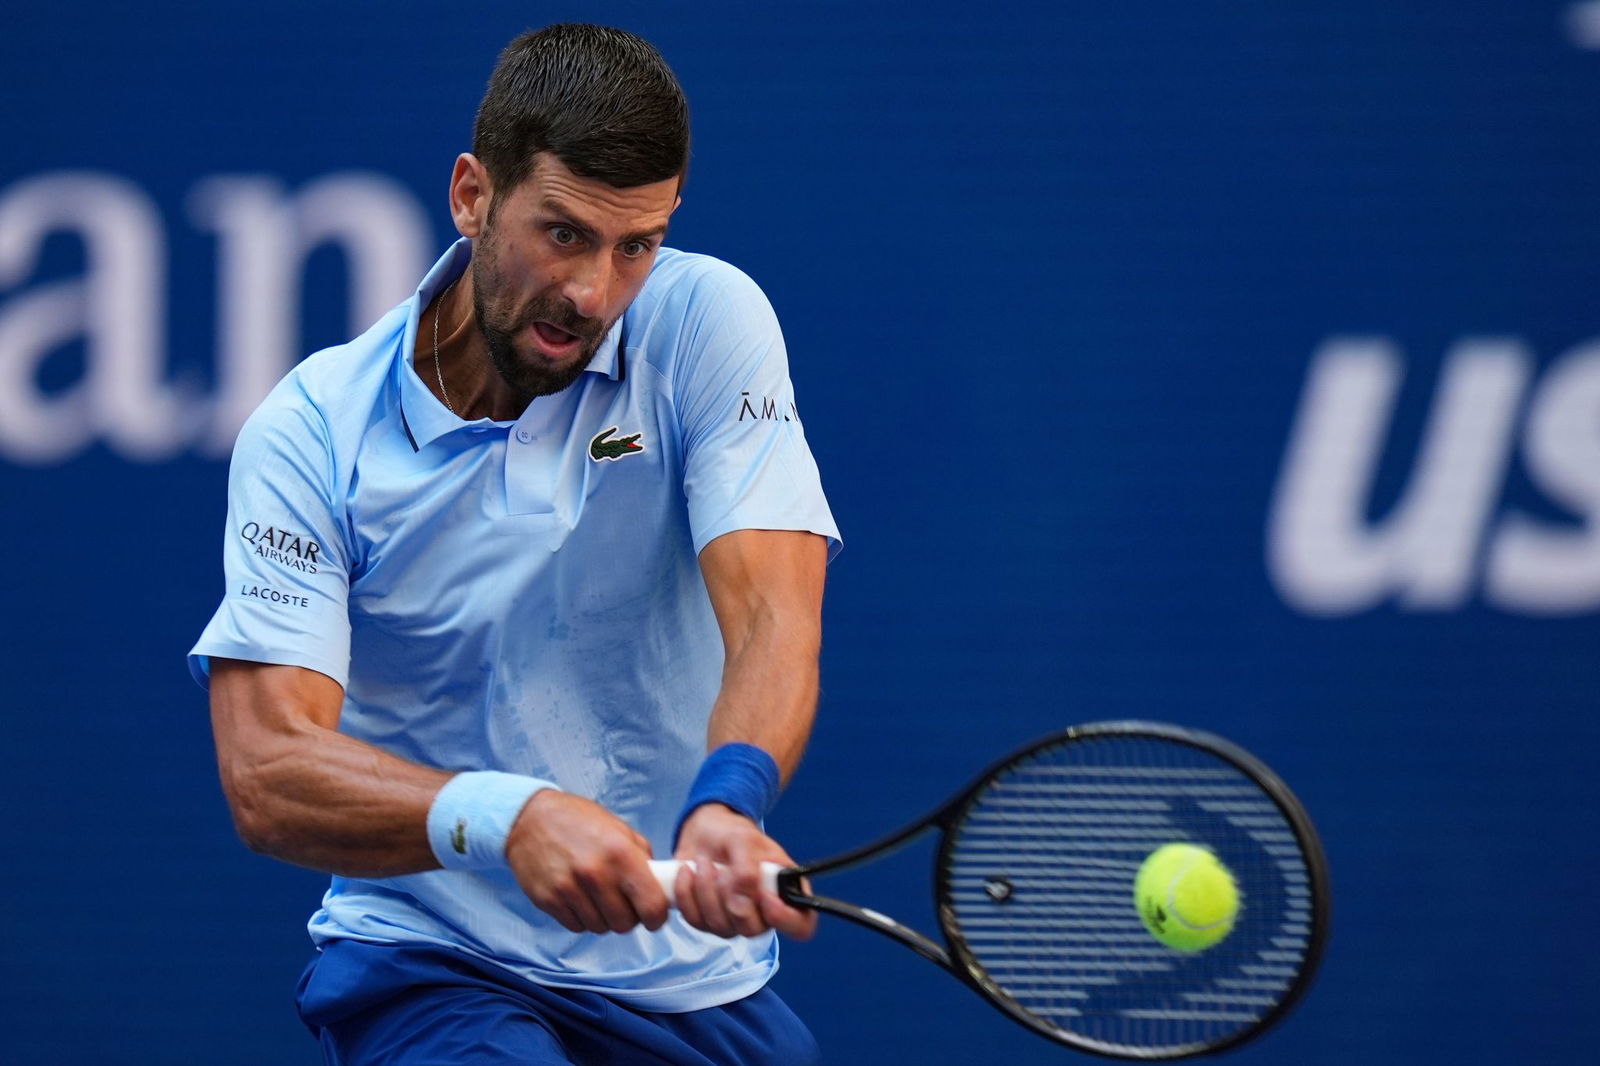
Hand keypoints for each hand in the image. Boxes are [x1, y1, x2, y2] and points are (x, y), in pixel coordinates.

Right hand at [505, 790, 668, 934]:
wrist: (530, 818)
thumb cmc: (579, 821)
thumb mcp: (618, 829)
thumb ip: (642, 858)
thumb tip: (660, 886)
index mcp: (620, 853)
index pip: (651, 905)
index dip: (658, 917)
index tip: (655, 916)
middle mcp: (595, 873)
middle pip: (625, 924)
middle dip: (629, 918)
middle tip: (623, 904)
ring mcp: (569, 889)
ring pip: (600, 928)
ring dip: (604, 918)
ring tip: (598, 897)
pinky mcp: (549, 900)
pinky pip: (576, 927)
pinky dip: (582, 918)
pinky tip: (579, 899)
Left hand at [672, 803, 816, 940]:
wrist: (704, 832)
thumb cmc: (733, 833)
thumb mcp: (744, 841)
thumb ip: (747, 872)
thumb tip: (741, 905)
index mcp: (785, 891)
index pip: (801, 925)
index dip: (785, 919)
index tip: (765, 897)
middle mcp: (764, 912)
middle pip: (752, 930)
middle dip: (730, 897)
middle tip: (722, 868)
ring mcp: (735, 920)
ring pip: (720, 926)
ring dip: (705, 891)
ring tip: (703, 862)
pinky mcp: (707, 920)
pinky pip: (696, 921)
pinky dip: (687, 894)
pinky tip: (687, 872)